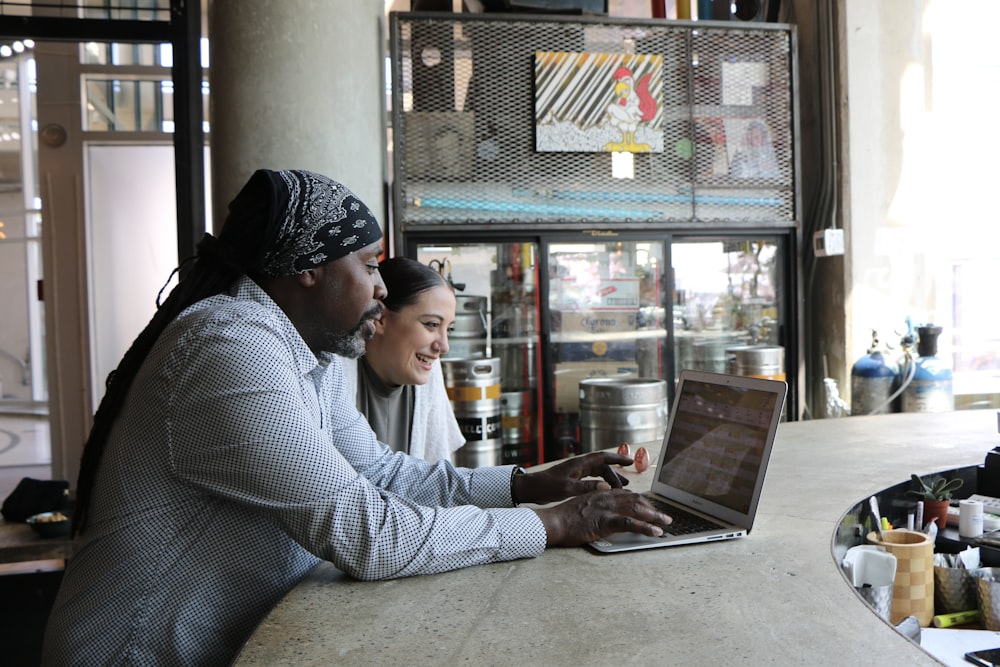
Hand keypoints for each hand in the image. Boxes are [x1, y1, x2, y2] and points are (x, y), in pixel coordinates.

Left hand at [512, 452, 631, 505]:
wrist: (531, 488)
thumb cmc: (547, 487)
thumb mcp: (567, 488)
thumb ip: (586, 488)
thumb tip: (605, 488)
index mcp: (579, 464)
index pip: (603, 457)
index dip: (617, 459)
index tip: (630, 461)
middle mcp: (579, 465)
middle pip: (602, 466)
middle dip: (616, 473)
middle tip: (626, 484)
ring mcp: (576, 472)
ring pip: (598, 472)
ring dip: (609, 479)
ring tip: (620, 489)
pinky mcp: (572, 478)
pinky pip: (591, 478)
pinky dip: (601, 483)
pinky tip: (604, 491)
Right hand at [533, 489, 672, 545]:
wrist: (553, 522)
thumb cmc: (563, 518)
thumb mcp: (581, 508)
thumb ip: (595, 507)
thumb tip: (605, 514)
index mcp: (600, 493)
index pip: (626, 494)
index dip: (642, 501)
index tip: (652, 508)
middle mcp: (606, 497)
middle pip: (636, 499)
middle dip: (653, 507)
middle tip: (665, 516)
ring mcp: (606, 508)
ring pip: (637, 509)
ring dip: (655, 516)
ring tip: (667, 522)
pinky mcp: (605, 521)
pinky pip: (630, 523)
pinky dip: (646, 527)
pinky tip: (656, 531)